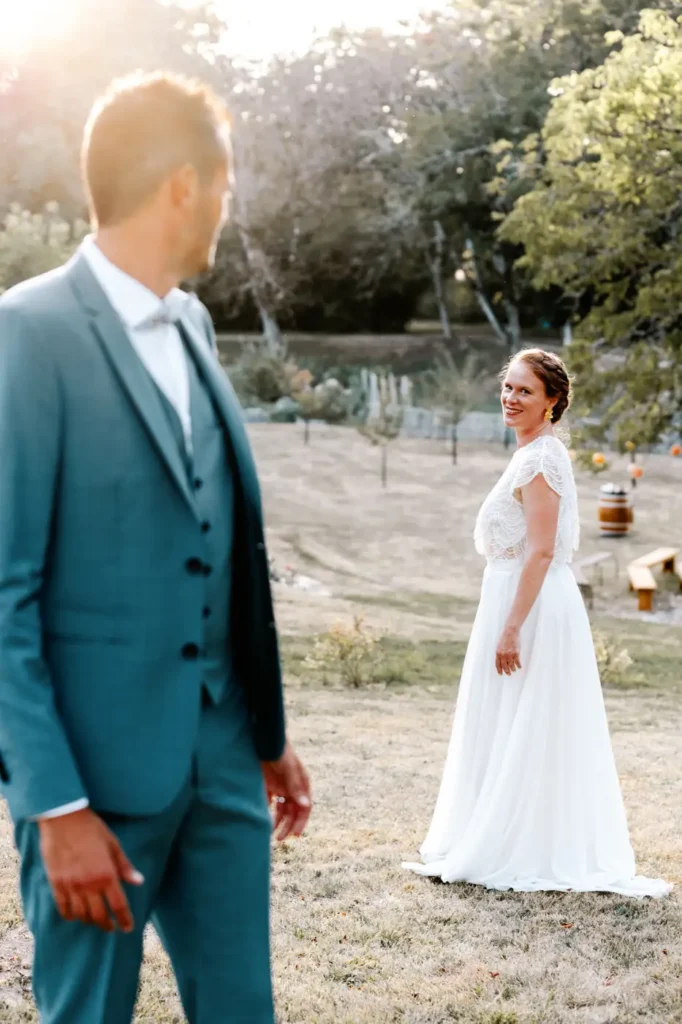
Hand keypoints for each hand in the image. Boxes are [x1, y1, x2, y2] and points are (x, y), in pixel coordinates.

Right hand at [38, 808, 143, 932]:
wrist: (63, 819)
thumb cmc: (91, 829)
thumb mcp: (113, 844)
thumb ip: (125, 866)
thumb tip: (139, 881)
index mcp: (106, 875)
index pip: (118, 905)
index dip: (125, 919)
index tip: (128, 928)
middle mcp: (88, 885)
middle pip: (99, 915)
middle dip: (107, 925)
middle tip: (112, 928)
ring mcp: (70, 886)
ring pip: (81, 915)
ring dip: (90, 921)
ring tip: (95, 921)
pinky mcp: (56, 884)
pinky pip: (63, 908)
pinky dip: (70, 915)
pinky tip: (75, 916)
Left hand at [261, 742, 311, 840]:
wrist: (262, 737)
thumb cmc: (278, 749)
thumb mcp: (288, 767)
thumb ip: (296, 786)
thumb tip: (306, 805)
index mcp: (302, 782)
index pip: (305, 806)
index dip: (301, 821)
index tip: (295, 835)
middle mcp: (292, 786)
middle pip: (293, 811)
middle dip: (288, 825)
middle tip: (280, 839)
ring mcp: (280, 786)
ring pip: (281, 809)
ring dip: (278, 822)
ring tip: (271, 834)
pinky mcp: (268, 785)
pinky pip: (270, 803)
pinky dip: (268, 813)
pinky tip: (263, 822)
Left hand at [495, 624, 521, 675]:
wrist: (510, 632)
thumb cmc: (504, 638)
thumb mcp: (499, 646)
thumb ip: (499, 653)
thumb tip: (501, 661)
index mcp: (498, 653)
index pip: (498, 664)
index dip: (499, 670)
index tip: (501, 674)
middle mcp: (503, 655)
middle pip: (504, 666)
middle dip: (507, 671)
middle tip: (509, 674)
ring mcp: (509, 654)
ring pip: (511, 665)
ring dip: (513, 669)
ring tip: (514, 670)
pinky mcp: (516, 653)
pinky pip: (517, 662)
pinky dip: (518, 665)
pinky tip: (519, 667)